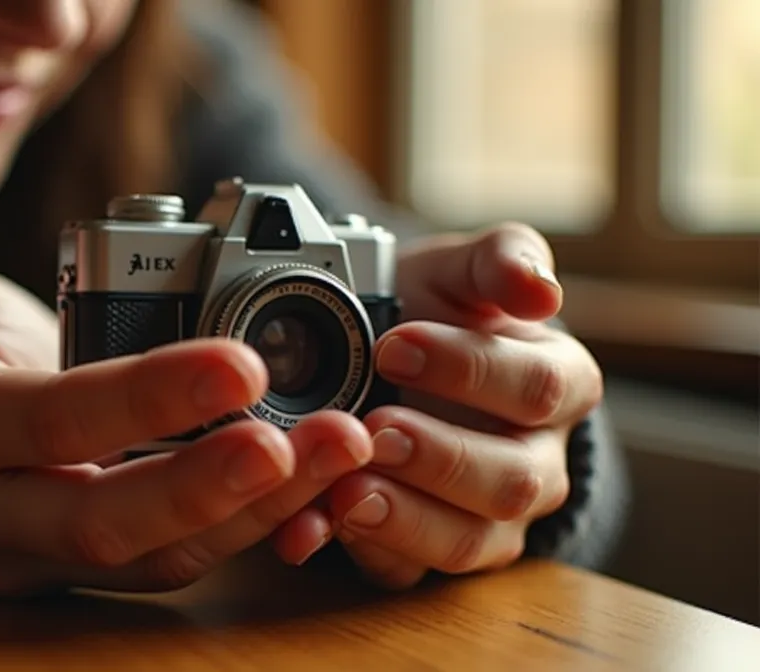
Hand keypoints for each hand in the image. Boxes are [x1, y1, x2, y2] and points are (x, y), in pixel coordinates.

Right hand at [0, 252, 373, 594]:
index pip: (57, 422)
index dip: (147, 398)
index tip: (239, 359)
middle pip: (108, 520)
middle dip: (216, 484)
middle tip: (311, 435)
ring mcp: (40, 554)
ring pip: (156, 555)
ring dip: (256, 511)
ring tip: (339, 447)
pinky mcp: (87, 569)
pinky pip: (174, 564)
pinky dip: (250, 531)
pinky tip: (314, 488)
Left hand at [285, 223, 602, 586]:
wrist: (384, 359)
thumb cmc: (433, 311)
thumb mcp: (461, 270)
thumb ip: (502, 260)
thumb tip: (541, 289)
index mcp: (558, 385)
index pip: (538, 387)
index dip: (470, 369)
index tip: (395, 346)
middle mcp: (535, 462)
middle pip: (512, 481)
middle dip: (440, 458)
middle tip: (375, 428)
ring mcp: (488, 519)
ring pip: (469, 542)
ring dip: (405, 520)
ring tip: (344, 492)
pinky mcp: (430, 554)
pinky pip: (405, 572)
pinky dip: (355, 552)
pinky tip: (309, 530)